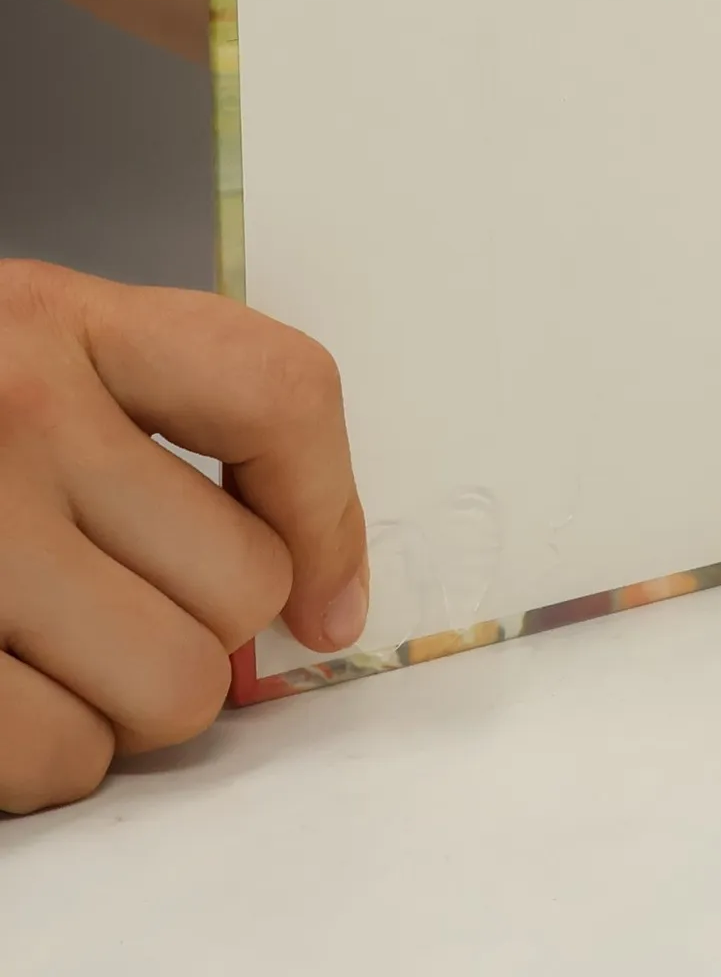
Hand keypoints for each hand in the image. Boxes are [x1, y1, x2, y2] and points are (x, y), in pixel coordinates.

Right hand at [0, 261, 365, 813]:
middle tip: (122, 614)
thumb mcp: (20, 353)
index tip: (326, 599)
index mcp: (59, 319)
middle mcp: (13, 410)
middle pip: (242, 581)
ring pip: (171, 687)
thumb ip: (152, 427)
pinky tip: (0, 697)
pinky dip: (44, 759)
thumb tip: (307, 593)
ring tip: (50, 655)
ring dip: (127, 702)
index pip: (279, 395)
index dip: (330, 513)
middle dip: (203, 628)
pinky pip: (56, 759)